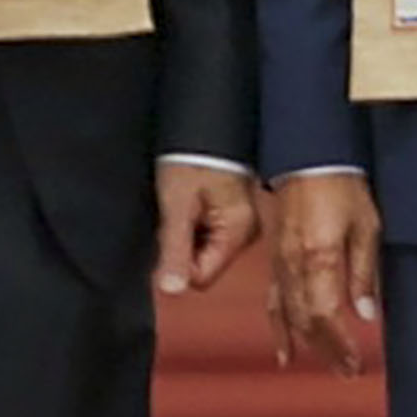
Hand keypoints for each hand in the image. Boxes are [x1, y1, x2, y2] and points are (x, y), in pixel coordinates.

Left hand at [155, 159, 262, 298]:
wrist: (204, 127)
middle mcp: (246, 233)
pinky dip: (192, 221)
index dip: (177, 261)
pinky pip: (207, 232)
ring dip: (186, 232)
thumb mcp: (176, 205)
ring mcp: (242, 223)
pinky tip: (189, 200)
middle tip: (177, 213)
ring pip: (203, 249)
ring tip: (184, 202)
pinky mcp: (234, 214)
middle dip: (182, 246)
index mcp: (238, 233)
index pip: (202, 277)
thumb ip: (174, 249)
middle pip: (203, 263)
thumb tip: (171, 289)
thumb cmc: (192, 159)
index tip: (170, 232)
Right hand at [269, 169, 382, 373]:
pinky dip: (279, 327)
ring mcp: (281, 263)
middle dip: (327, 350)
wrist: (310, 160)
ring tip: (325, 365)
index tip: (354, 362)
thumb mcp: (367, 227)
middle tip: (347, 371)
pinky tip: (285, 348)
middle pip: (305, 320)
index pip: (324, 314)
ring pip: (288, 314)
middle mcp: (294, 265)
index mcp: (319, 257)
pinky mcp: (276, 260)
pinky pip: (274, 301)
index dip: (338, 343)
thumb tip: (367, 313)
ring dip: (307, 344)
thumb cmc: (341, 187)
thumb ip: (364, 272)